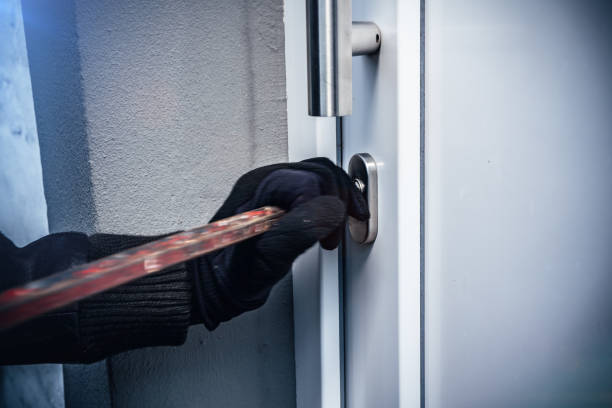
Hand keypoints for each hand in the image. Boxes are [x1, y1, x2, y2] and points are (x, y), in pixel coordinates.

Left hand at [192, 158, 368, 328]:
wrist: (213, 284)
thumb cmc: (229, 277)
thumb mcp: (264, 261)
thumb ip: (296, 232)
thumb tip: (329, 211)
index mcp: (260, 190)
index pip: (311, 182)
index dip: (328, 209)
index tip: (328, 239)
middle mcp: (266, 182)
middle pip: (321, 173)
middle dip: (337, 203)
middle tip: (335, 235)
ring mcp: (274, 188)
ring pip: (321, 176)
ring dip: (338, 200)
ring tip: (337, 229)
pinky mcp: (280, 198)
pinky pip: (314, 186)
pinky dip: (331, 201)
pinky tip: (335, 218)